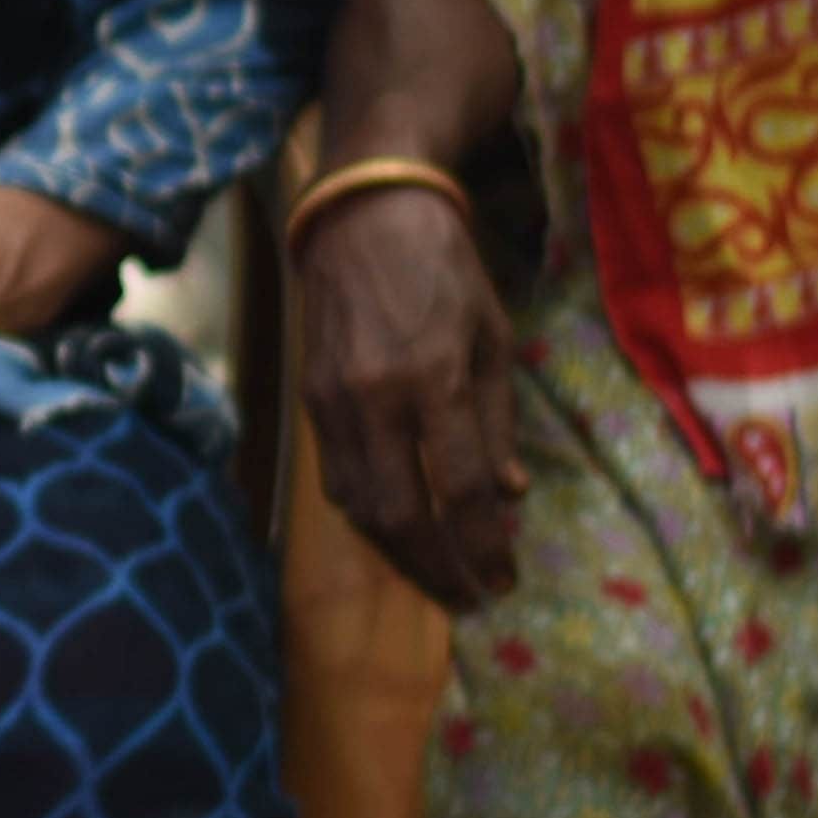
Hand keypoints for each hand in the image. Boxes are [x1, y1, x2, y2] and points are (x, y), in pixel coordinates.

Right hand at [295, 178, 525, 607]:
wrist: (361, 218)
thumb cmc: (445, 272)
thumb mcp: (493, 339)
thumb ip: (497, 422)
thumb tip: (507, 497)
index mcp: (435, 380)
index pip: (461, 491)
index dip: (483, 548)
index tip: (503, 580)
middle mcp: (377, 400)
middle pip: (402, 516)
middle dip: (437, 570)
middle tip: (469, 598)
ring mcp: (335, 403)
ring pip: (360, 507)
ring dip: (399, 553)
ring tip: (436, 575)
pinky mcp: (310, 401)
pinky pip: (337, 478)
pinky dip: (368, 514)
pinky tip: (396, 528)